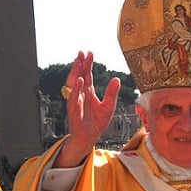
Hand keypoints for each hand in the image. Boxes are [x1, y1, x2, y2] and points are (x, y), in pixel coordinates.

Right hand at [55, 51, 120, 167]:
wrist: (90, 138)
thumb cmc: (97, 123)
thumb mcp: (109, 106)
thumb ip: (111, 93)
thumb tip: (116, 79)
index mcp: (88, 92)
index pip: (87, 75)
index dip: (88, 64)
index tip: (89, 53)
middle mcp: (81, 94)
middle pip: (79, 76)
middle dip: (80, 64)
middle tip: (82, 52)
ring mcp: (76, 101)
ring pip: (73, 84)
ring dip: (75, 72)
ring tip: (79, 62)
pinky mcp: (74, 110)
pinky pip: (73, 98)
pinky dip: (76, 89)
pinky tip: (80, 81)